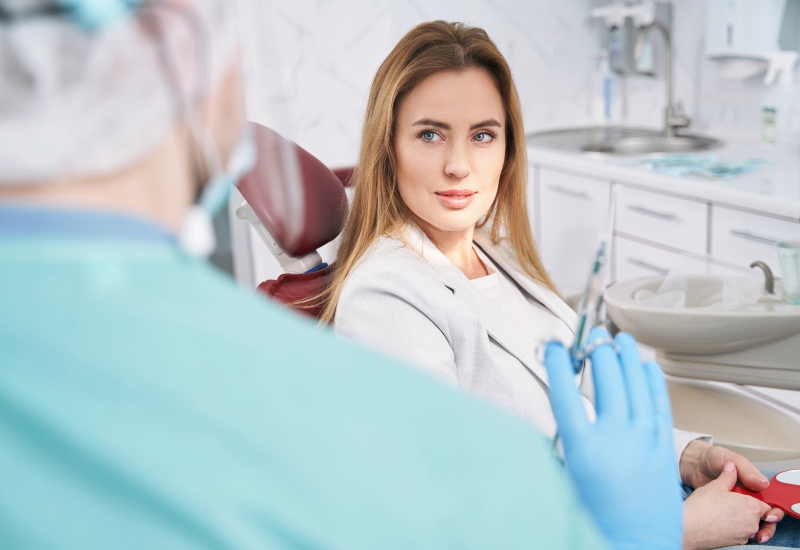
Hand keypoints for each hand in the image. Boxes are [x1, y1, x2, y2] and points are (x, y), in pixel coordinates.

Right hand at [544, 329, 682, 549]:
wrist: (633, 546)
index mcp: (582, 449)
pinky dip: (653, 382)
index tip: (556, 347)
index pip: (565, 393)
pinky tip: (648, 366)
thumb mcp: (565, 480)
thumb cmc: (595, 520)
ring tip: (620, 340)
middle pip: (606, 380)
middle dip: (598, 352)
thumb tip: (561, 414)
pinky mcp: (663, 449)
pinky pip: (659, 405)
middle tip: (592, 337)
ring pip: (636, 386)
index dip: (559, 364)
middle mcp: (615, 440)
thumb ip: (561, 444)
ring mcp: (643, 442)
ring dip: (627, 359)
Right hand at [682, 462, 779, 548]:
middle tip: (736, 503)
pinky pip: (740, 534)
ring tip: (726, 511)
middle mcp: (752, 524)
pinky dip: (734, 527)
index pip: (767, 506)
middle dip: (751, 510)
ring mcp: (744, 536)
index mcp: (752, 508)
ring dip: (742, 519)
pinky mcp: (734, 543)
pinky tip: (721, 520)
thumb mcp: (716, 485)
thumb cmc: (702, 507)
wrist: (688, 527)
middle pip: (760, 517)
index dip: (760, 500)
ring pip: (750, 526)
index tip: (751, 496)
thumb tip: (731, 467)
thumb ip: (728, 476)